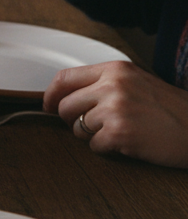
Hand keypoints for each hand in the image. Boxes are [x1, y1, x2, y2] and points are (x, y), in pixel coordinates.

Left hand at [44, 61, 187, 167]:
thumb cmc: (171, 109)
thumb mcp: (138, 82)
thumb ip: (104, 83)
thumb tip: (64, 95)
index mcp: (116, 69)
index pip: (64, 78)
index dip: (51, 95)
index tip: (48, 106)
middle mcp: (112, 85)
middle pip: (64, 106)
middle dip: (72, 120)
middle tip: (94, 125)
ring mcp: (115, 109)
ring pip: (76, 128)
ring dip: (92, 135)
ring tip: (119, 132)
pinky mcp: (120, 133)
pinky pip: (94, 146)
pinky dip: (107, 149)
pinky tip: (128, 143)